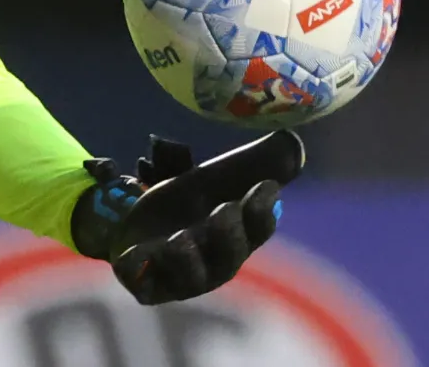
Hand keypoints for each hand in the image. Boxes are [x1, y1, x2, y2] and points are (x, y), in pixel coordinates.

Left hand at [71, 130, 304, 304]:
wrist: (136, 225)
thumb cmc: (184, 205)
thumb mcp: (211, 179)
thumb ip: (249, 164)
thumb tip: (293, 143)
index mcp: (236, 239)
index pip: (258, 229)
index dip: (263, 211)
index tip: (266, 186)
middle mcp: (213, 264)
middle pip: (228, 256)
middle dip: (228, 234)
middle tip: (224, 209)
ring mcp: (178, 278)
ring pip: (189, 277)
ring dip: (186, 258)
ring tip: (179, 238)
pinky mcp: (145, 284)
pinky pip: (143, 285)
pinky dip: (139, 271)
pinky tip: (136, 254)